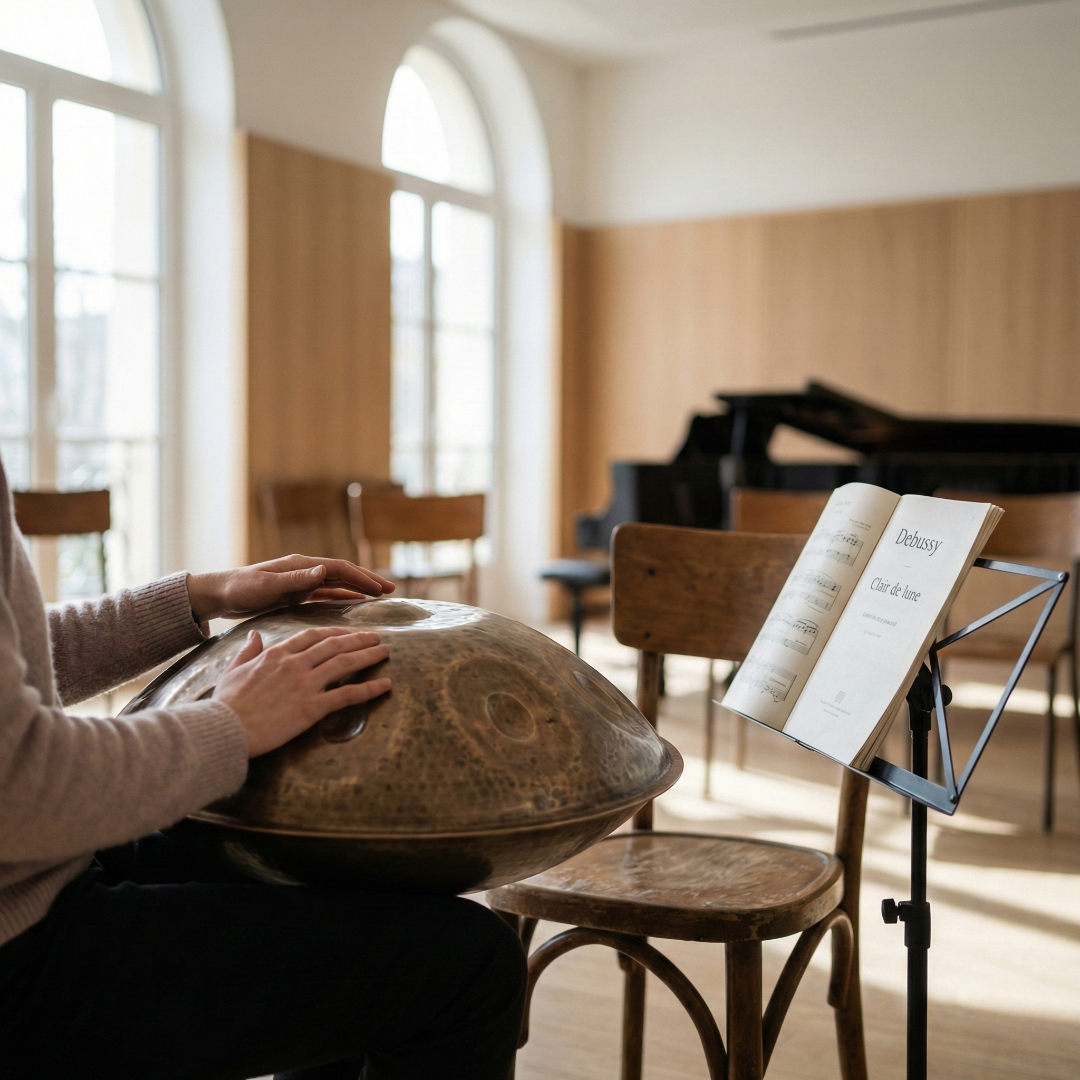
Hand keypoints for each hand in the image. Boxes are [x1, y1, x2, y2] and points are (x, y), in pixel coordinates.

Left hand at [187, 555, 395, 621]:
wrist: (220, 595)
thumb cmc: (241, 589)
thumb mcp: (267, 585)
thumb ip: (296, 579)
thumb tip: (323, 570)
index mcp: (301, 566)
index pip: (339, 569)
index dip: (362, 577)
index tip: (382, 588)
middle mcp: (305, 571)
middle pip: (344, 574)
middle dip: (368, 581)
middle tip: (391, 591)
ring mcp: (302, 582)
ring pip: (338, 584)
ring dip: (359, 589)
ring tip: (381, 597)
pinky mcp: (297, 594)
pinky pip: (327, 595)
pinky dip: (344, 598)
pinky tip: (356, 604)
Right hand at [213, 627, 391, 756]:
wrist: (224, 729)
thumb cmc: (226, 704)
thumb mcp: (233, 670)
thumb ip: (247, 651)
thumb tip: (254, 635)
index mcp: (277, 654)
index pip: (312, 636)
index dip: (334, 632)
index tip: (348, 632)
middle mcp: (294, 664)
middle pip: (334, 644)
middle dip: (358, 639)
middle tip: (377, 637)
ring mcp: (305, 684)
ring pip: (344, 663)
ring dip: (368, 656)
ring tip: (385, 652)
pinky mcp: (311, 707)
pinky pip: (347, 695)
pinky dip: (369, 689)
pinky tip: (385, 685)